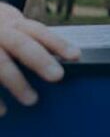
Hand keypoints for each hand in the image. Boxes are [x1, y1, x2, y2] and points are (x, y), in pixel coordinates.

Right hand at [0, 2, 79, 116]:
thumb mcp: (13, 30)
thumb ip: (33, 42)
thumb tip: (67, 60)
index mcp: (13, 25)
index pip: (38, 31)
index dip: (57, 43)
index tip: (76, 56)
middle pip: (20, 44)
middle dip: (40, 60)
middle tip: (58, 76)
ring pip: (1, 63)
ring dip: (17, 82)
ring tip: (33, 100)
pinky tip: (3, 112)